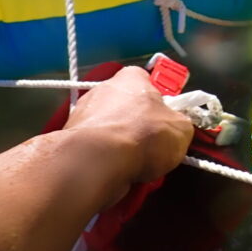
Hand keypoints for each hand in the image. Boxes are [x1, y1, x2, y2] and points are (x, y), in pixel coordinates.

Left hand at [64, 67, 193, 203]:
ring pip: (108, 129)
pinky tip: (113, 172)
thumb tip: (175, 128)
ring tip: (132, 166)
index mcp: (130, 77)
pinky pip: (94, 148)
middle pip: (125, 106)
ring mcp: (81, 114)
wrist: (96, 162)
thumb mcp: (182, 130)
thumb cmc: (144, 136)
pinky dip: (103, 158)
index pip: (145, 81)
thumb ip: (180, 124)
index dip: (157, 101)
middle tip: (150, 146)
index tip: (163, 120)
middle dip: (135, 124)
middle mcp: (102, 89)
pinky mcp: (69, 139)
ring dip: (118, 143)